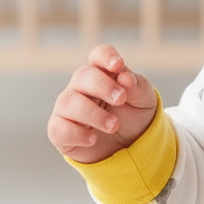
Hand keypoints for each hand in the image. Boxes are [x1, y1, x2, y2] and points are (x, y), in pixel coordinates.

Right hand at [48, 45, 157, 162]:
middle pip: (82, 75)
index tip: (118, 66)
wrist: (130, 147)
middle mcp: (81, 87)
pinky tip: (93, 138)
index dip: (106, 57)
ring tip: (114, 125)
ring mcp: (67, 108)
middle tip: (121, 99)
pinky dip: (77, 134)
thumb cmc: (134, 117)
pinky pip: (59, 128)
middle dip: (102, 86)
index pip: (98, 56)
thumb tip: (124, 78)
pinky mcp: (60, 131)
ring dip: (93, 113)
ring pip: (69, 102)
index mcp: (104, 73)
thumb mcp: (144, 100)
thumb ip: (137, 86)